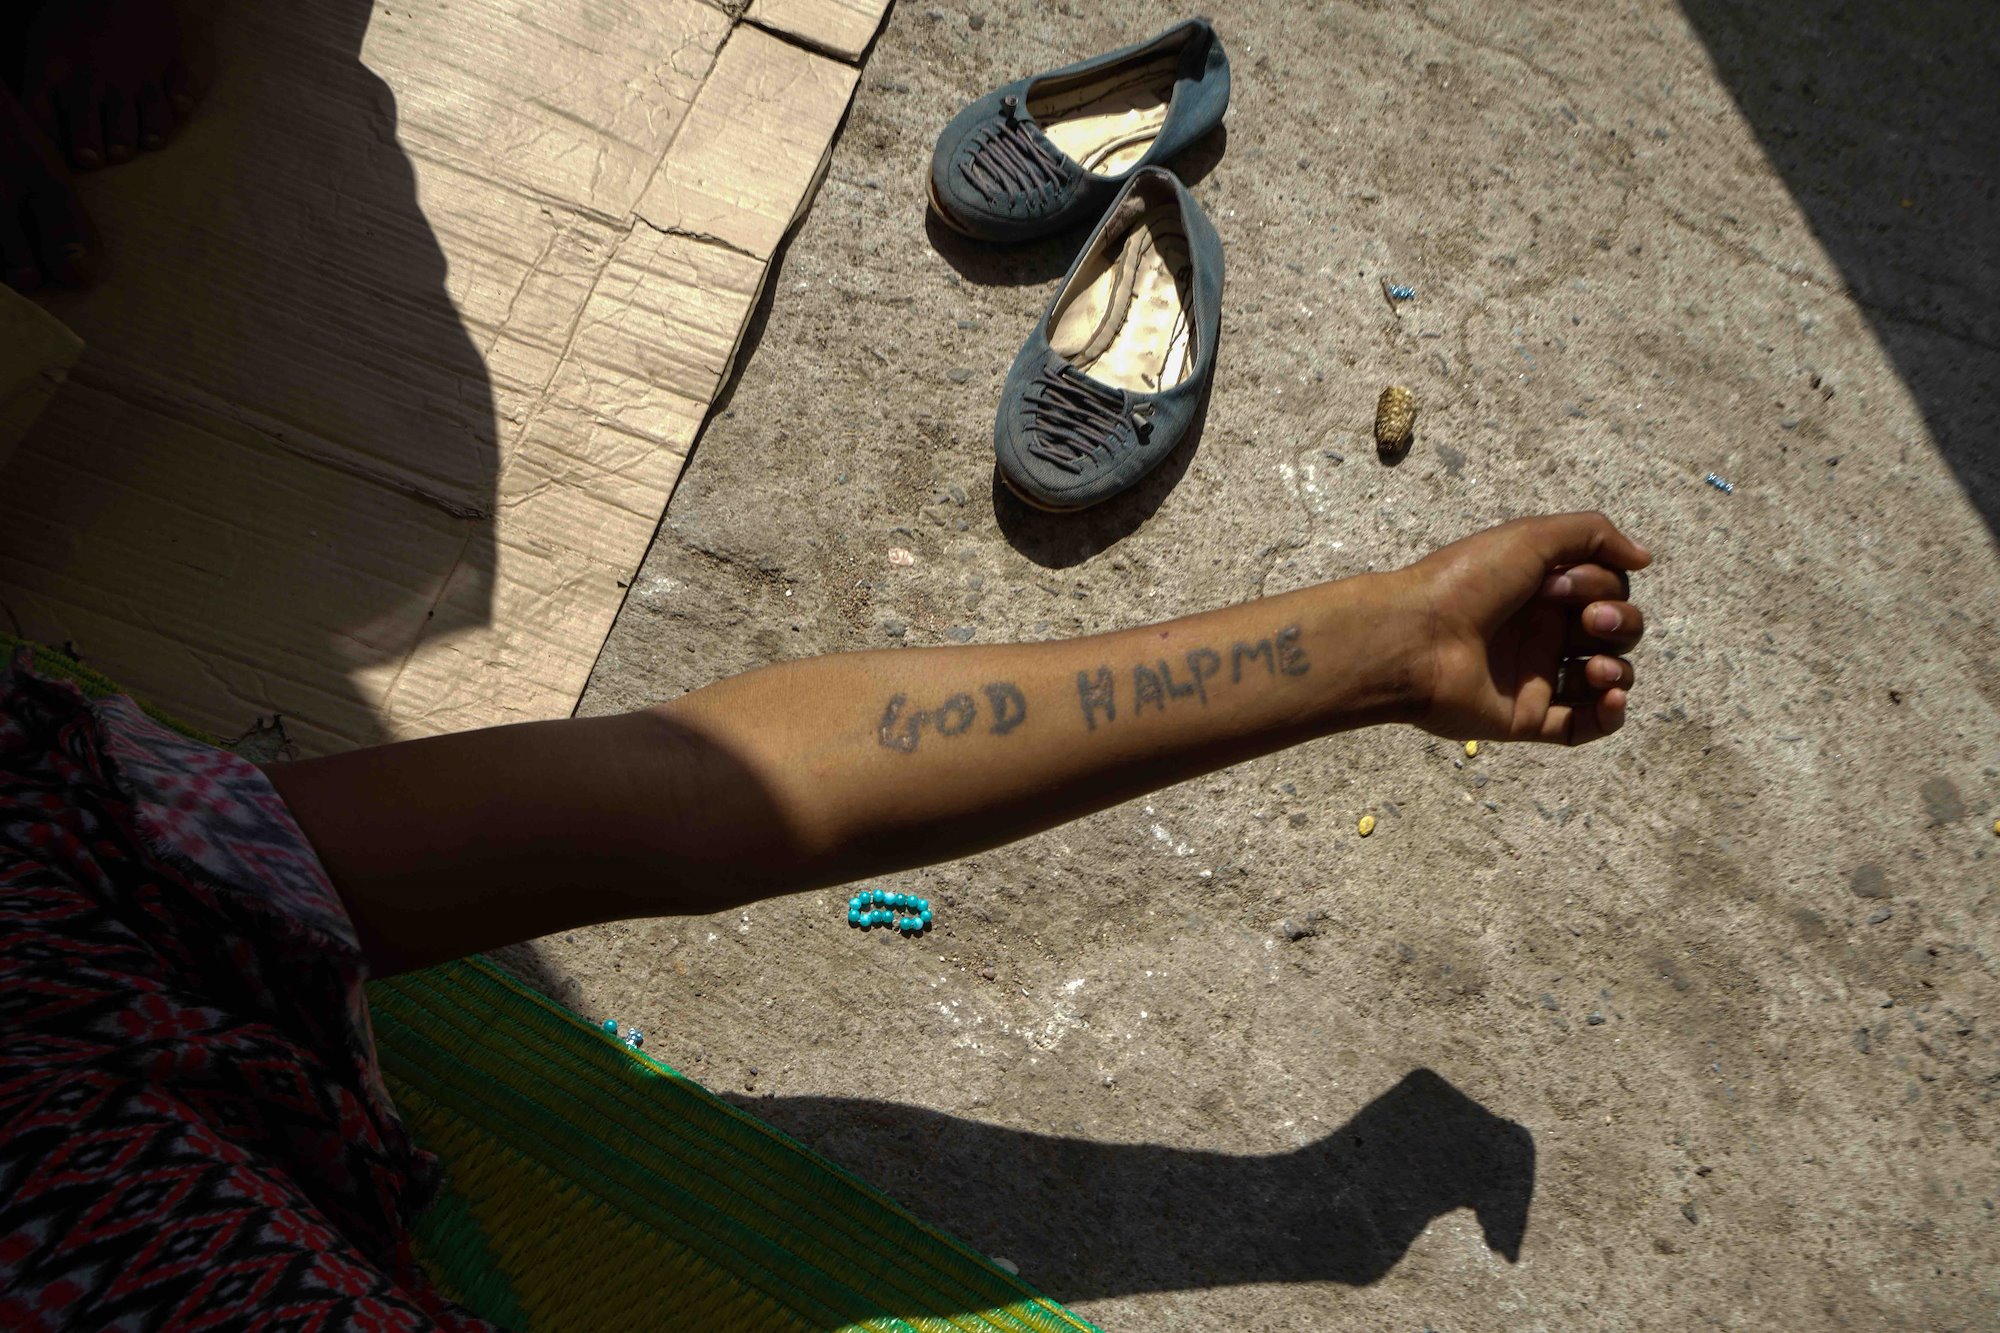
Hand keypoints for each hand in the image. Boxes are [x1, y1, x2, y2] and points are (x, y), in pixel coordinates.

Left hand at [1394, 512, 1652, 745]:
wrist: (1414, 637)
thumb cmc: (1467, 581)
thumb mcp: (1531, 537)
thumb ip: (1593, 535)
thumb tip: (1645, 559)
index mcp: (1543, 590)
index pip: (1607, 589)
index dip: (1601, 585)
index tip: (1560, 583)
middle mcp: (1542, 631)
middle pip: (1614, 632)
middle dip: (1618, 624)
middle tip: (1586, 622)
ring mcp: (1534, 677)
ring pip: (1604, 679)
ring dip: (1618, 670)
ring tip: (1595, 669)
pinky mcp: (1526, 718)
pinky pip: (1582, 726)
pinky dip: (1608, 716)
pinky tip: (1612, 698)